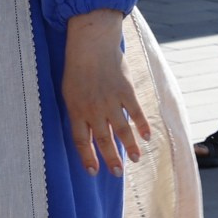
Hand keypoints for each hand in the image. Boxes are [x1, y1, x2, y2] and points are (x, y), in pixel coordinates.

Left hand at [61, 10, 147, 175]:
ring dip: (129, 146)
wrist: (91, 44)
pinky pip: (135, 112)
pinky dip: (142, 125)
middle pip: (103, 140)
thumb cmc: (78, 69)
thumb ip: (78, 112)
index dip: (87, 157)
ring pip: (121, 129)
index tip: (93, 172)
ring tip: (135, 159)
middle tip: (117, 173)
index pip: (81, 141)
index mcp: (77, 110)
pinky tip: (147, 136)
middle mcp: (93, 109)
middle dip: (110, 158)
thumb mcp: (70, 93)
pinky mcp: (126, 91)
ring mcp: (111, 100)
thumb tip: (87, 132)